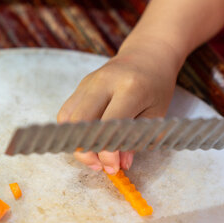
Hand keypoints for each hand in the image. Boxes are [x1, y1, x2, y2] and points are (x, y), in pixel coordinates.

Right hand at [57, 37, 182, 173]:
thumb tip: (120, 164)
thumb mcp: (156, 114)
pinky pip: (66, 113)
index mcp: (129, 88)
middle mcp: (103, 83)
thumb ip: (138, 140)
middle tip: (98, 166)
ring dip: (76, 143)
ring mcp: (88, 83)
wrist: (147, 54)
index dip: (107, 153)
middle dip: (85, 151)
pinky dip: (72, 132)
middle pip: (80, 123)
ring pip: (68, 120)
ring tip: (92, 157)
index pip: (108, 127)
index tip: (113, 168)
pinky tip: (86, 141)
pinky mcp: (80, 86)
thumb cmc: (156, 85)